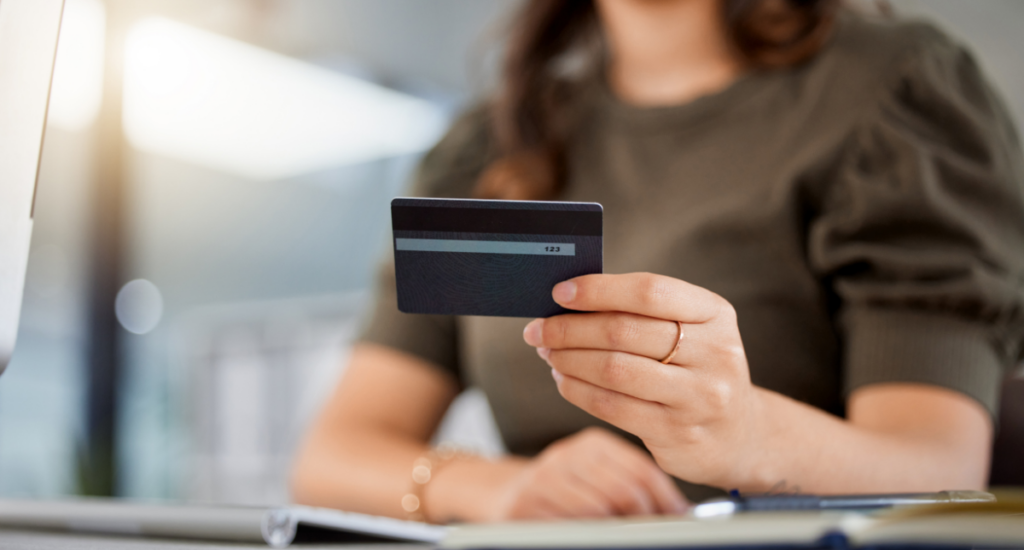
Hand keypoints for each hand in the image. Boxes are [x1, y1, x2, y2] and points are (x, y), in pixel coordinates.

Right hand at [485, 427, 687, 519]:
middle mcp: (568, 455)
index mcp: (592, 444)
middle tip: (657, 533)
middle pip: (623, 489)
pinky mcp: (525, 505)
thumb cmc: (563, 491)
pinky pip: (571, 522)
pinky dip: (591, 532)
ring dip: (620, 529)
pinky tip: (599, 536)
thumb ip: (629, 486)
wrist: (502, 494)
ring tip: (629, 536)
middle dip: (646, 518)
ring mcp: (544, 478)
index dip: (666, 499)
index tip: (680, 519)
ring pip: (599, 508)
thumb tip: (678, 512)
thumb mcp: (595, 477)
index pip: (640, 468)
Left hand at [522, 273, 766, 489]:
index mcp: (715, 314)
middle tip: (539, 329)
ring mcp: (698, 396)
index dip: (598, 290)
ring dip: (569, 359)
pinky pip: (612, 406)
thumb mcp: (691, 331)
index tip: (560, 292)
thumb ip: (641, 313)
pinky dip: (577, 390)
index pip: (649, 292)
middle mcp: (714, 352)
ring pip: (613, 370)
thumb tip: (569, 301)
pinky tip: (563, 380)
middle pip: (623, 331)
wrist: (738, 435)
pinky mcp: (677, 432)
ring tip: (548, 353)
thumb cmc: (697, 370)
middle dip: (569, 328)